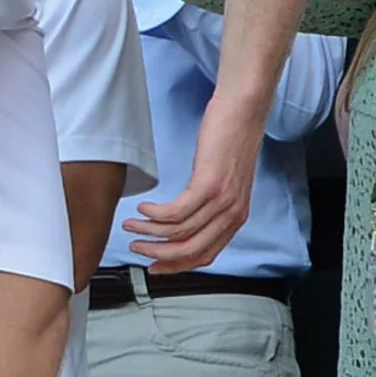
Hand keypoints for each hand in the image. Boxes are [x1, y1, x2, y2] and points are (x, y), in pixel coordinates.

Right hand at [123, 94, 264, 271]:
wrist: (244, 110)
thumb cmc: (232, 138)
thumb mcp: (226, 181)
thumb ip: (211, 205)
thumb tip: (185, 221)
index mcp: (236, 217)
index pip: (205, 255)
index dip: (176, 265)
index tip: (154, 266)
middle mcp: (232, 214)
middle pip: (190, 251)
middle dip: (158, 255)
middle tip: (136, 248)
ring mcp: (222, 201)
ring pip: (179, 233)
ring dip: (149, 232)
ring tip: (131, 226)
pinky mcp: (209, 185)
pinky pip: (176, 212)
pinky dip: (155, 215)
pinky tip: (144, 209)